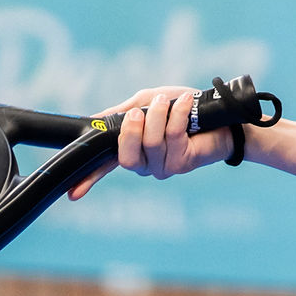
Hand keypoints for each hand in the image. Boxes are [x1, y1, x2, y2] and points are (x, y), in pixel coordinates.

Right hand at [85, 84, 230, 197]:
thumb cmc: (184, 108)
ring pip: (151, 144)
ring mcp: (162, 166)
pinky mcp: (182, 163)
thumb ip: (122, 112)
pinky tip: (185, 106)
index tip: (72, 193)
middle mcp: (144, 163)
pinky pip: (173, 138)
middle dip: (132, 130)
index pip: (103, 166)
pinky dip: (177, 116)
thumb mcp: (147, 102)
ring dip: (158, 116)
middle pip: (125, 157)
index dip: (88, 179)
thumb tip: (94, 119)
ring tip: (167, 102)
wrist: (222, 116)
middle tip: (141, 112)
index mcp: (131, 149)